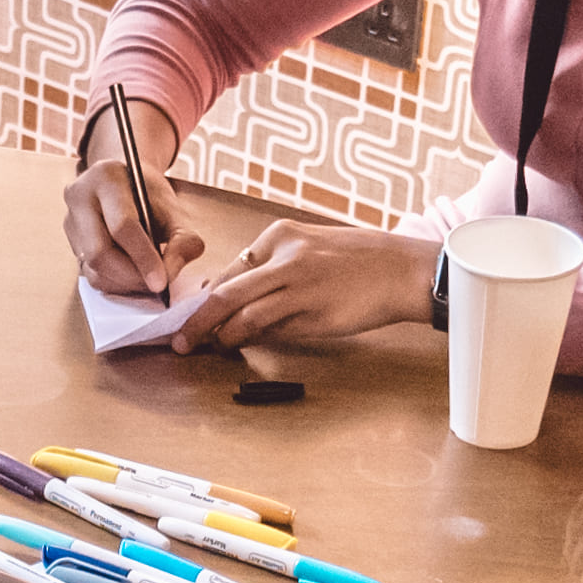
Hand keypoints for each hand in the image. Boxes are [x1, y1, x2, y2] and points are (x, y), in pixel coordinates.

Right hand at [64, 100, 202, 297]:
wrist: (127, 185)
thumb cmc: (150, 196)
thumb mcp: (174, 209)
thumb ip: (182, 239)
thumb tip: (169, 273)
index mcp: (106, 177)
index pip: (121, 225)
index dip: (143, 257)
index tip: (162, 281)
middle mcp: (79, 197)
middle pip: (99, 252)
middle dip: (131, 276)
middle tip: (156, 285)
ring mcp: (70, 221)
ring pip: (93, 268)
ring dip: (124, 283)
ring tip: (147, 279)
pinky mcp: (70, 243)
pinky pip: (90, 275)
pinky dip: (115, 284)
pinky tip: (133, 276)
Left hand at [177, 219, 439, 351]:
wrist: (403, 269)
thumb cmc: (361, 263)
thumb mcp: (312, 249)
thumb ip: (275, 269)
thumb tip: (238, 299)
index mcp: (280, 234)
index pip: (231, 269)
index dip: (207, 296)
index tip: (194, 314)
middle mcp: (284, 255)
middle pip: (224, 291)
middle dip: (195, 319)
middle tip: (179, 338)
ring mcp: (297, 282)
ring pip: (240, 312)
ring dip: (217, 335)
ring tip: (205, 347)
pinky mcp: (312, 309)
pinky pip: (268, 327)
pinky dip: (246, 339)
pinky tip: (237, 347)